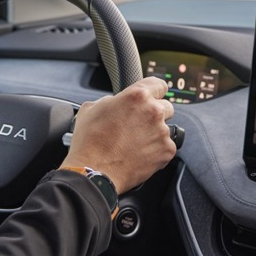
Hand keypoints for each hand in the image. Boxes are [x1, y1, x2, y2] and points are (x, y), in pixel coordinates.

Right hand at [60, 77, 175, 194]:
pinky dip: (156, 151)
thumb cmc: (89, 141)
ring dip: (154, 134)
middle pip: (166, 107)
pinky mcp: (166, 151)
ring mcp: (162, 131)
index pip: (159, 85)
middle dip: (155, 114)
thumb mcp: (92, 108)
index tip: (153, 98)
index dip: (154, 92)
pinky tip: (140, 155)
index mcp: (137, 96)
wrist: (93, 171)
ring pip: (165, 129)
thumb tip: (116, 102)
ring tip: (135, 145)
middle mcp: (153, 111)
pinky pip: (166, 147)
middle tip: (139, 126)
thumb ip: (111, 100)